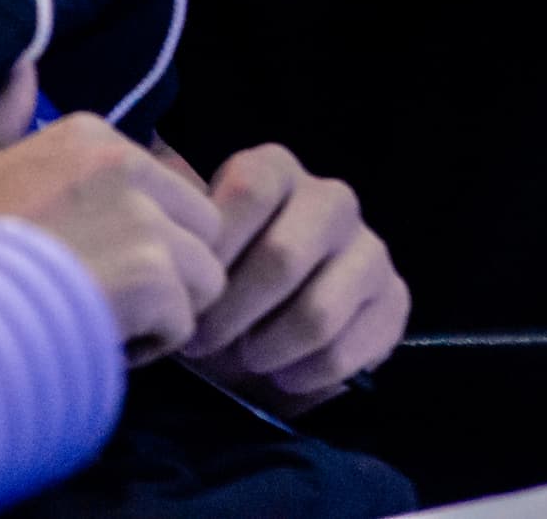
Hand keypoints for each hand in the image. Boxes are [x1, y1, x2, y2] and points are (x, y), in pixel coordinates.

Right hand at [0, 110, 228, 361]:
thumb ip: (0, 122)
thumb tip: (21, 70)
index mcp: (88, 135)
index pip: (165, 190)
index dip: (136, 239)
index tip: (82, 263)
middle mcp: (123, 163)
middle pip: (199, 229)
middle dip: (166, 274)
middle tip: (103, 301)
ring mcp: (141, 216)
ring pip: (201, 277)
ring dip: (160, 314)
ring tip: (98, 324)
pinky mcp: (151, 273)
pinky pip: (183, 324)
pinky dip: (145, 349)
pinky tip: (93, 344)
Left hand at [164, 142, 408, 409]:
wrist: (258, 341)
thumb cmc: (211, 285)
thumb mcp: (183, 247)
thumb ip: (170, 226)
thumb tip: (153, 224)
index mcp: (276, 171)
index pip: (251, 190)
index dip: (215, 249)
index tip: (184, 292)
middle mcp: (331, 199)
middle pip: (283, 255)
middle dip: (234, 313)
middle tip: (202, 343)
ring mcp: (369, 248)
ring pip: (317, 311)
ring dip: (268, 349)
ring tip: (245, 358)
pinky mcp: (393, 299)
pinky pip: (348, 348)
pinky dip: (306, 374)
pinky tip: (284, 375)